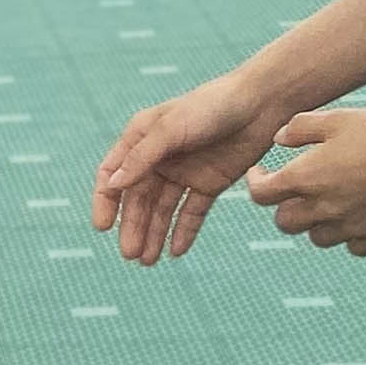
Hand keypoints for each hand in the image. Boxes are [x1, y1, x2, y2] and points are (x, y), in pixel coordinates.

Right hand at [91, 67, 278, 265]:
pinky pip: (192, 212)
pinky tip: (176, 251)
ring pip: (162, 210)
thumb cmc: (212, 106)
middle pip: (138, 199)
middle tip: (131, 255)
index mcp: (141, 140)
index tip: (103, 226)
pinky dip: (183, 231)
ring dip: (153, 234)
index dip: (106, 201)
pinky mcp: (209, 183)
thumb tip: (113, 185)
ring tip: (147, 260)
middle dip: (133, 227)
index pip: (114, 175)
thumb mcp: (172, 128)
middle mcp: (158, 158)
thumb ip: (143, 156)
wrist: (262, 103)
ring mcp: (184, 172)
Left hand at [244, 104, 365, 257]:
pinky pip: (353, 246)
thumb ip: (302, 127)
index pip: (261, 194)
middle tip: (296, 192)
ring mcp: (351, 227)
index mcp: (306, 178)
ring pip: (318, 238)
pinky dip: (350, 236)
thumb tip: (278, 138)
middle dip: (285, 208)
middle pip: (285, 223)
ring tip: (329, 204)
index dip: (256, 182)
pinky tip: (358, 217)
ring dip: (317, 224)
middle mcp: (324, 208)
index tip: (262, 173)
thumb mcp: (340, 118)